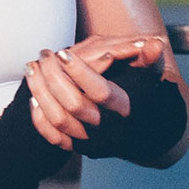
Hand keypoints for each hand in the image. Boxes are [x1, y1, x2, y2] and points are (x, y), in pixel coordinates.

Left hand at [25, 35, 165, 148]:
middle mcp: (107, 128)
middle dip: (55, 77)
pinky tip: (33, 97)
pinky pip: (53, 137)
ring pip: (59, 119)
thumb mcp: (147, 78)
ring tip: (32, 68)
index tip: (63, 53)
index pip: (100, 91)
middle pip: (75, 105)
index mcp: (124, 109)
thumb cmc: (141, 98)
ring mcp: (90, 139)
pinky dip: (40, 118)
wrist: (137, 135)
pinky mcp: (76, 146)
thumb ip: (148, 60)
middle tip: (45, 55)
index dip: (81, 71)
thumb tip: (155, 42)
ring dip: (41, 92)